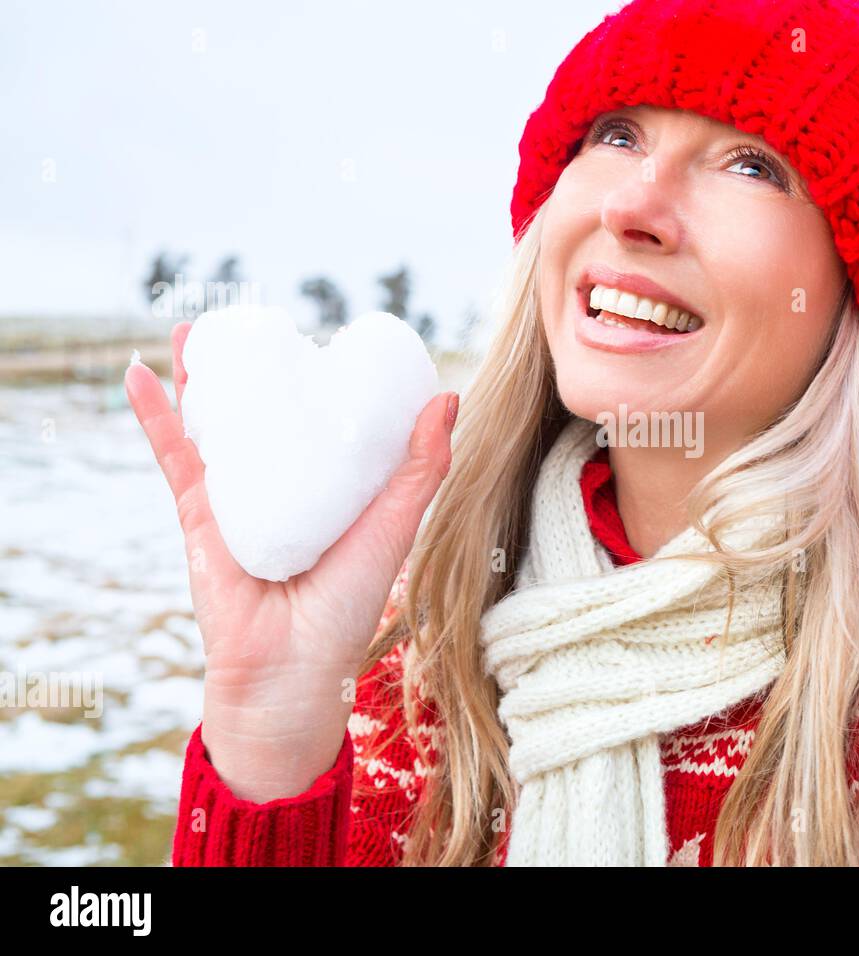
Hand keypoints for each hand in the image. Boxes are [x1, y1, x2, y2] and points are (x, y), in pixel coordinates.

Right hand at [125, 321, 457, 800]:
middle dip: (254, 372)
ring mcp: (237, 500)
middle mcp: (283, 492)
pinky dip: (155, 414)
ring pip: (214, 427)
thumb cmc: (349, 606)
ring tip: (193, 330)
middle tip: (253, 323)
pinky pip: (174, 455)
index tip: (324, 341)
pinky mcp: (199, 515)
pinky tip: (142, 371)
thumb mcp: (395, 525)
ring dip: (199, 378)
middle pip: (264, 419)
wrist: (291, 670)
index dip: (321, 385)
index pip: (325, 427)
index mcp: (331, 492)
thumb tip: (446, 398)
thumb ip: (421, 467)